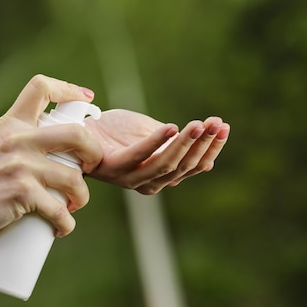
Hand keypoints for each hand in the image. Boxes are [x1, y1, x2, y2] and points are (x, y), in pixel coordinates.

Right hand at [0, 75, 102, 242]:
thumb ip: (19, 142)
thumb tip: (57, 150)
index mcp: (10, 123)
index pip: (40, 87)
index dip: (68, 88)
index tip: (86, 100)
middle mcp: (17, 139)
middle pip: (77, 134)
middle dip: (94, 152)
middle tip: (90, 167)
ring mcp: (20, 166)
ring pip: (74, 179)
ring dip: (81, 197)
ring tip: (73, 205)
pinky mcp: (21, 193)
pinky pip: (59, 210)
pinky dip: (66, 224)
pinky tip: (62, 227)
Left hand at [85, 109, 229, 193]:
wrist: (82, 130)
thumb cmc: (118, 133)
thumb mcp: (154, 135)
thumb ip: (176, 142)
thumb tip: (208, 145)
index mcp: (164, 176)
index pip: (195, 165)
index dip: (211, 147)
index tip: (223, 127)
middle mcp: (151, 182)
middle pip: (185, 165)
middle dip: (204, 144)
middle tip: (217, 124)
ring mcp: (133, 178)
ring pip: (167, 163)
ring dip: (186, 143)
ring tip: (200, 125)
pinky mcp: (116, 169)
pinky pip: (141, 156)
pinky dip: (158, 142)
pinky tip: (172, 127)